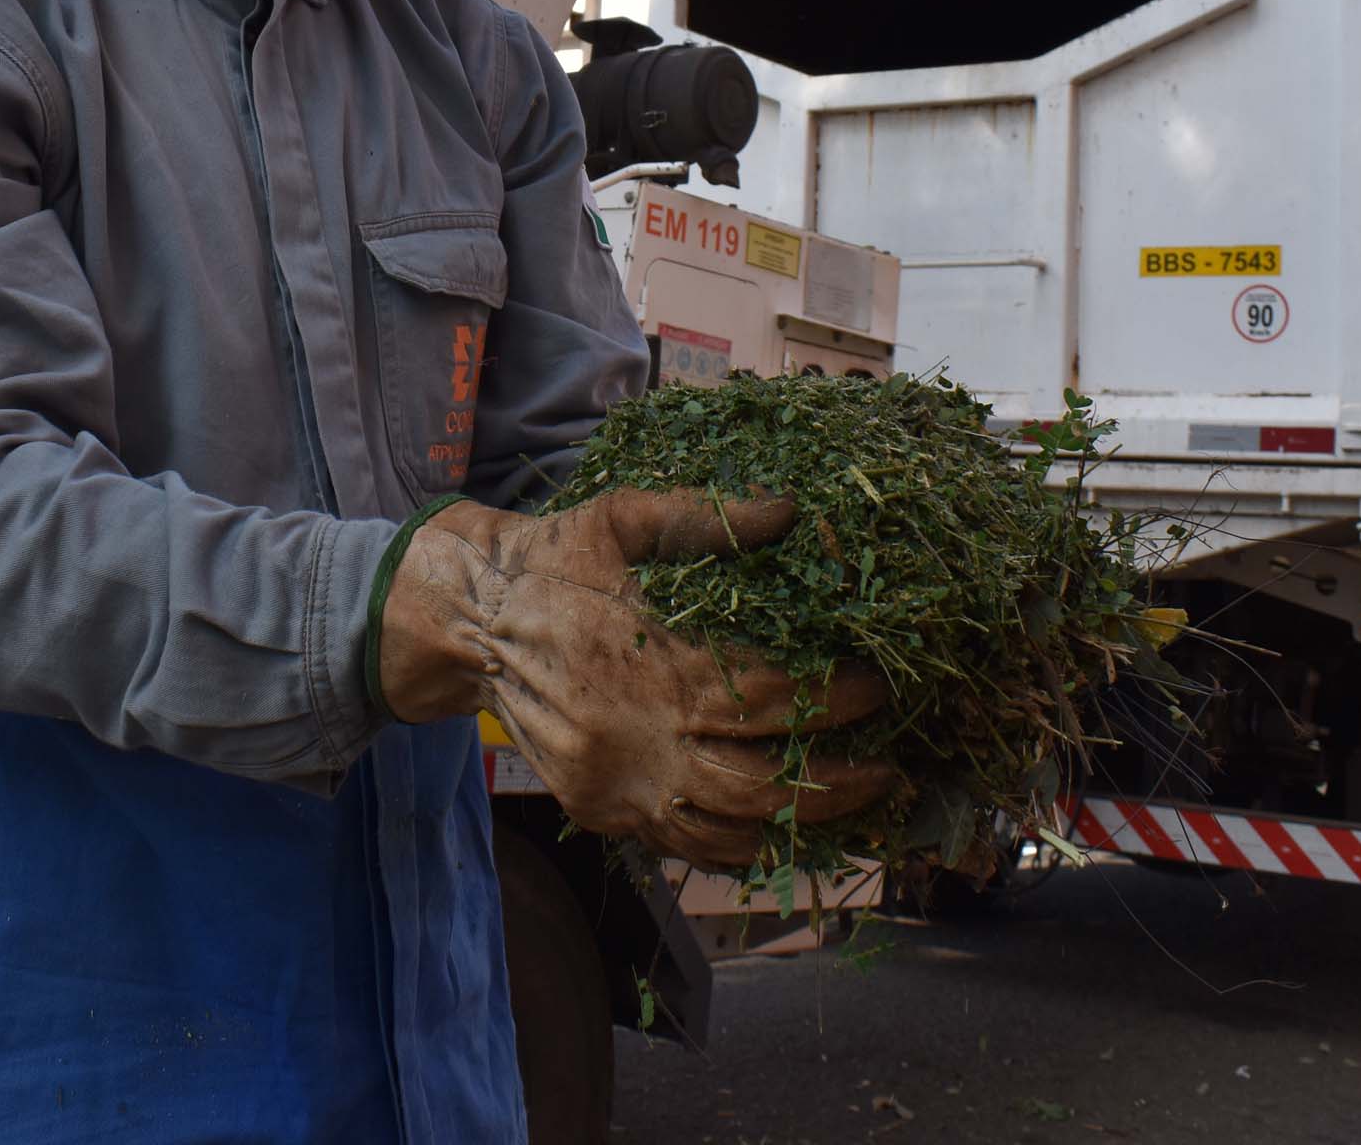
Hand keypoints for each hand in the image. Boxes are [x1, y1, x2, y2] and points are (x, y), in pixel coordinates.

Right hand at [376, 491, 895, 871]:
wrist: (470, 618)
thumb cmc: (555, 558)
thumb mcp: (621, 518)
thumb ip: (704, 521)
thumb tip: (789, 511)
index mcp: (653, 664)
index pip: (771, 699)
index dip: (835, 701)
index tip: (879, 688)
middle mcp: (638, 737)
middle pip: (761, 783)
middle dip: (837, 783)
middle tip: (890, 770)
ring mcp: (616, 784)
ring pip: (727, 831)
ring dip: (798, 826)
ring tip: (852, 810)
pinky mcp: (599, 811)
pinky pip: (683, 845)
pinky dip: (739, 848)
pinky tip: (780, 832)